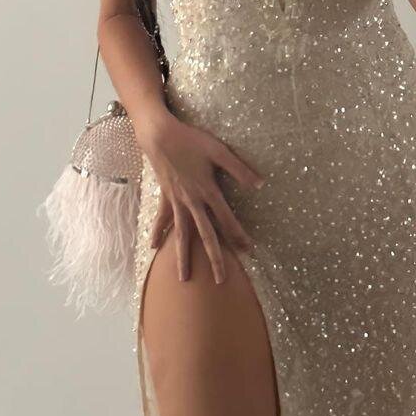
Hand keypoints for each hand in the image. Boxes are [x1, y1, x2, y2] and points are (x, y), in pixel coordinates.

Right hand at [137, 112, 263, 284]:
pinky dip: (159, 233)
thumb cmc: (191, 140)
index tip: (248, 251)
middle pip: (205, 235)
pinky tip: (155, 247)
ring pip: (181, 235)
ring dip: (183, 257)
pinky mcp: (165, 197)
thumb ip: (239, 169)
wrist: (159, 135)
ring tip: (183, 278)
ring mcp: (176, 202)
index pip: (226, 219)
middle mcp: (192, 202)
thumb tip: (260, 184)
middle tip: (221, 280)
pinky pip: (162, 220)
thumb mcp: (219, 151)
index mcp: (208, 191)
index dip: (238, 235)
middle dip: (215, 258)